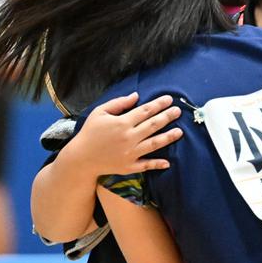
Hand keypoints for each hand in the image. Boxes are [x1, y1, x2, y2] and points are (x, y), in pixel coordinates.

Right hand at [63, 92, 182, 176]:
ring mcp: (130, 153)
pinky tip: (168, 162)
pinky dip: (157, 164)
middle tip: (178, 111)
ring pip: (154, 144)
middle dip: (167, 117)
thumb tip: (136, 96)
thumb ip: (118, 103)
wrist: (81, 158)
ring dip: (168, 137)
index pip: (145, 111)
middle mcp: (128, 137)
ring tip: (180, 131)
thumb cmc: (90, 132)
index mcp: (121, 123)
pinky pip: (146, 165)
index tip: (169, 99)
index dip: (158, 104)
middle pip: (153, 125)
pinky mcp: (129, 166)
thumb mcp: (99, 113)